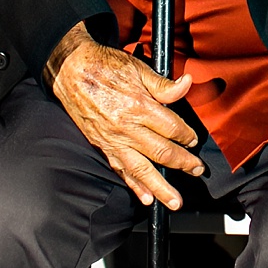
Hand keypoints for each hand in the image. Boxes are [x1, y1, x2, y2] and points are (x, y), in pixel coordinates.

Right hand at [46, 30, 203, 207]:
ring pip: (142, 169)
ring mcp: (113, 140)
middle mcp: (127, 127)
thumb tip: (187, 84)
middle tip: (197, 170)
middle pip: (162, 152)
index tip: (194, 140)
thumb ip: (163, 83)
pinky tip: (146, 198)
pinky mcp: (102, 146)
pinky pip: (120, 170)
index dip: (187, 135)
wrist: (70, 71)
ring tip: (175, 201)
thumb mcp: (137, 68)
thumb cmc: (104, 66)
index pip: (172, 127)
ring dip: (161, 188)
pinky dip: (134, 186)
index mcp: (139, 106)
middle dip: (183, 163)